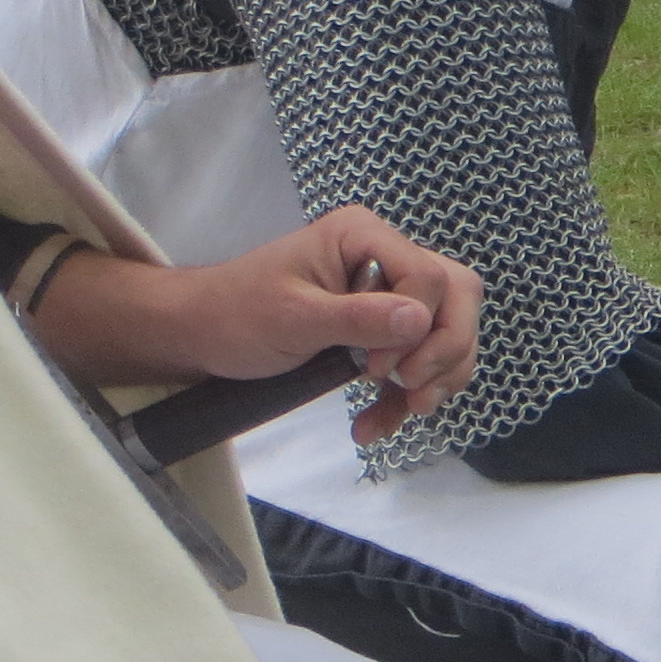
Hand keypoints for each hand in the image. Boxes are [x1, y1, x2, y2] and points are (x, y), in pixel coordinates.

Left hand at [32, 208, 480, 441]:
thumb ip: (358, 319)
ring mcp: (386, 293)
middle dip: (444, 351)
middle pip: (456, 298)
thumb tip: (422, 320)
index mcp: (363, 236)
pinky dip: (407, 396)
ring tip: (402, 412)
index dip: (416, 328)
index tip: (375, 368)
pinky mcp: (381, 328)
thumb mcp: (294, 318)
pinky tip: (375, 425)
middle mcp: (385, 257)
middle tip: (409, 389)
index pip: (430, 276)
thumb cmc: (237, 315)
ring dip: (435, 379)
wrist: (204, 337)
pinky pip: (419, 359)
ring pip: (448, 331)